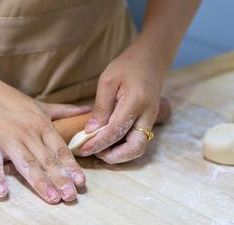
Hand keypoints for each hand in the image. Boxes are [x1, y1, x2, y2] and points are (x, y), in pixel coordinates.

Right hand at [0, 81, 89, 203]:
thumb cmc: (9, 100)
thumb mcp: (40, 105)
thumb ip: (63, 111)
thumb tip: (87, 110)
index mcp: (42, 125)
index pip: (60, 149)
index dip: (71, 166)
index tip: (81, 183)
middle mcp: (28, 133)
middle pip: (47, 159)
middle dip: (60, 179)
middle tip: (70, 197)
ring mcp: (7, 138)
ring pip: (26, 163)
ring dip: (39, 182)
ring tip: (51, 198)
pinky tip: (2, 193)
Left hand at [76, 42, 168, 162]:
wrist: (152, 59)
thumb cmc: (128, 65)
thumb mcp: (108, 80)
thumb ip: (100, 108)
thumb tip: (90, 132)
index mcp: (136, 102)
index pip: (116, 131)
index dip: (98, 143)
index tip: (82, 148)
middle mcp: (147, 115)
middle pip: (134, 148)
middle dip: (113, 156)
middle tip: (93, 153)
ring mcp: (151, 121)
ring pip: (138, 149)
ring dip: (119, 155)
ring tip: (99, 149)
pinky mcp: (149, 123)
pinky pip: (137, 142)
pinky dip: (123, 148)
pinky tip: (108, 143)